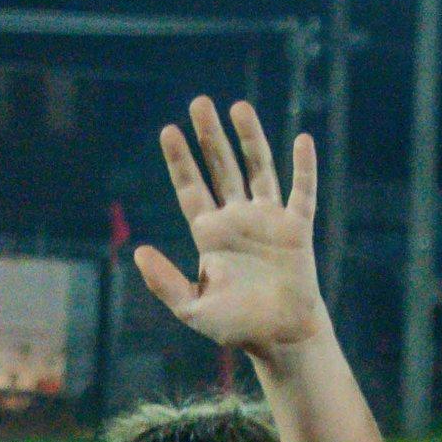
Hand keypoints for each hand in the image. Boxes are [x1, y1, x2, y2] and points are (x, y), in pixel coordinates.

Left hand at [133, 102, 332, 358]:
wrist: (280, 338)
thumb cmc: (236, 327)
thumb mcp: (191, 307)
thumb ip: (164, 282)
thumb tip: (139, 252)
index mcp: (210, 235)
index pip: (191, 188)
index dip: (179, 160)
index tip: (168, 131)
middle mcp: (237, 220)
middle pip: (221, 168)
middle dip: (210, 136)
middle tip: (199, 102)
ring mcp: (268, 220)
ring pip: (258, 169)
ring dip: (249, 139)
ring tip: (238, 107)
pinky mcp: (297, 228)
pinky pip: (302, 191)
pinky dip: (303, 167)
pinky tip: (301, 139)